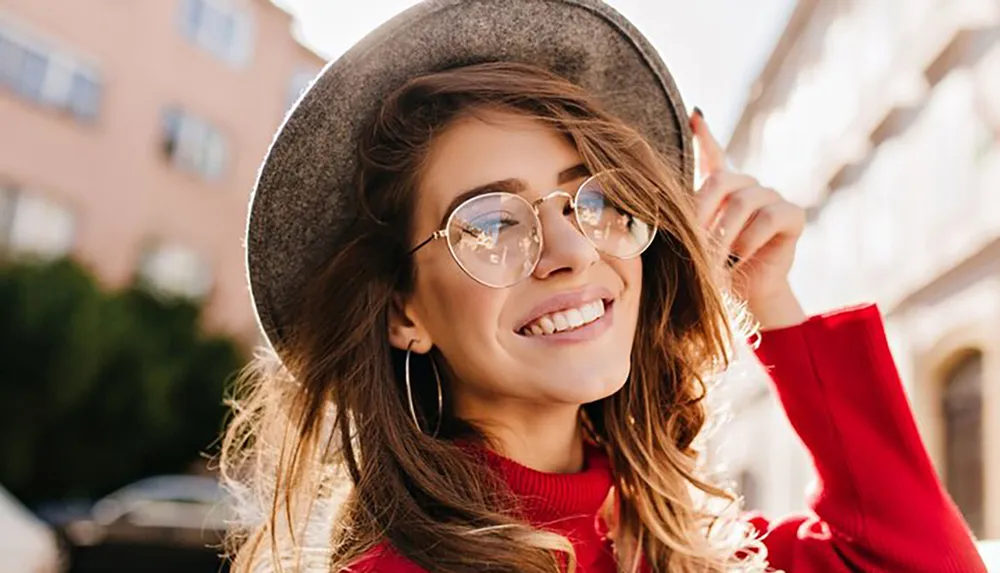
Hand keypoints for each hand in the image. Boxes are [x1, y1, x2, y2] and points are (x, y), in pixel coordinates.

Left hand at [690, 109, 806, 329]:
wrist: (746, 296)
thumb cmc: (715, 269)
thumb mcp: (693, 243)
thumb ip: (682, 218)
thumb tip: (658, 200)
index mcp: (721, 190)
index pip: (713, 155)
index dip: (704, 135)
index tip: (693, 116)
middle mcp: (747, 186)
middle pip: (719, 181)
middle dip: (701, 215)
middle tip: (693, 245)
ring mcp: (771, 197)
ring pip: (742, 203)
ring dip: (724, 235)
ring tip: (716, 259)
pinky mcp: (792, 215)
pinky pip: (768, 218)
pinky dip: (750, 240)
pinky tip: (742, 255)